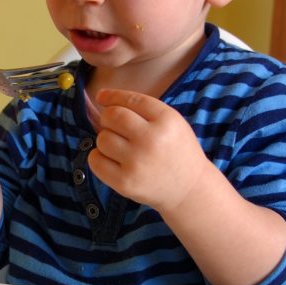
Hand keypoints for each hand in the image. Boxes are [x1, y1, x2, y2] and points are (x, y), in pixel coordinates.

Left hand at [88, 88, 208, 212]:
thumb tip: (102, 97)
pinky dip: (99, 158)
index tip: (101, 96)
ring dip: (105, 140)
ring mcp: (137, 162)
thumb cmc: (177, 151)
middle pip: (112, 116)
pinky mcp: (125, 182)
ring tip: (119, 147)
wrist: (190, 189)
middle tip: (114, 127)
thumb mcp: (172, 122)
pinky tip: (112, 160)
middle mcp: (151, 139)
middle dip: (108, 118)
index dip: (111, 96)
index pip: (130, 100)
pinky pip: (95, 161)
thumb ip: (144, 109)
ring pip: (102, 138)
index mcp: (166, 120)